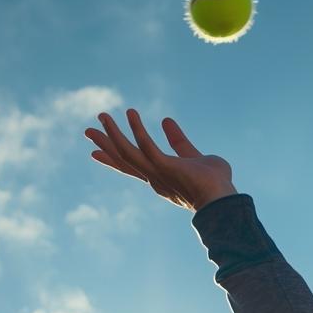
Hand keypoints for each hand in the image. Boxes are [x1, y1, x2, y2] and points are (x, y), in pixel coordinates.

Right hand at [85, 109, 236, 211]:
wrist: (224, 199)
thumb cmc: (214, 183)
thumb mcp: (193, 156)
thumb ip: (179, 141)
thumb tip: (166, 120)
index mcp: (159, 178)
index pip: (131, 167)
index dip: (112, 158)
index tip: (94, 151)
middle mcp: (154, 178)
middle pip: (123, 160)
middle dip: (105, 145)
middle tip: (87, 130)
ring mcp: (157, 173)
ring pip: (127, 153)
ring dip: (113, 134)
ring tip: (103, 115)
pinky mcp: (165, 167)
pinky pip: (146, 146)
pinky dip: (137, 130)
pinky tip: (131, 113)